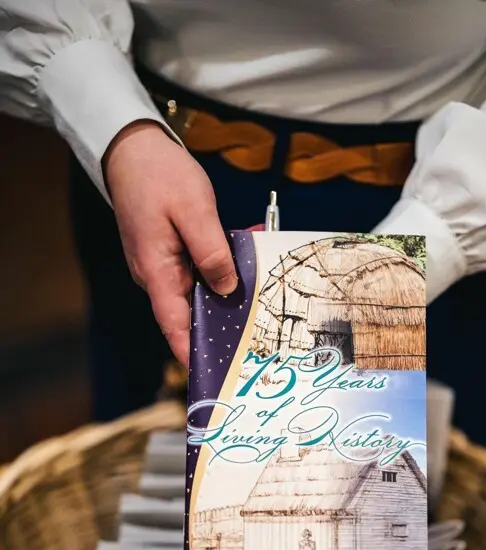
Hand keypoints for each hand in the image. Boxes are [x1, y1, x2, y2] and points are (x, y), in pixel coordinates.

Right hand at [103, 121, 236, 365]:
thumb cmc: (158, 175)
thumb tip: (227, 287)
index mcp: (157, 271)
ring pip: (199, 291)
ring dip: (227, 292)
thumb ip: (212, 251)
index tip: (213, 373)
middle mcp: (157, 276)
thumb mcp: (194, 210)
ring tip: (261, 294)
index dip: (193, 352)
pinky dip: (221, 269)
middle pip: (191, 313)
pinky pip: (198, 271)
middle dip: (222, 324)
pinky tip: (246, 256)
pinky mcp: (171, 254)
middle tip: (258, 336)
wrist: (132, 148)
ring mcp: (163, 266)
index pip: (175, 325)